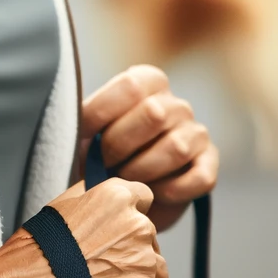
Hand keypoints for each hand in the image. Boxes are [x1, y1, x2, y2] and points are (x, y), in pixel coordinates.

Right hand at [0, 176, 168, 277]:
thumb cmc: (26, 258)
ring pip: (157, 274)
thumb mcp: (57, 206)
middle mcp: (136, 225)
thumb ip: (91, 195)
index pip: (144, 199)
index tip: (112, 236)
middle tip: (96, 272)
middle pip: (151, 240)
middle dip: (130, 254)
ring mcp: (144, 264)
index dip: (126, 220)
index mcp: (115, 197)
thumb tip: (106, 193)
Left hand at [82, 65, 219, 232]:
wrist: (124, 194)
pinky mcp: (209, 165)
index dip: (102, 113)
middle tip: (102, 164)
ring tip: (124, 181)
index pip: (130, 85)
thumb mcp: (86, 132)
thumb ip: (81, 119)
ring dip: (143, 171)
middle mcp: (176, 104)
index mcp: (147, 82)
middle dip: (119, 145)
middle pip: (153, 114)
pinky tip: (152, 194)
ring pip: (176, 148)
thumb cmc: (100, 155)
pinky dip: (172, 190)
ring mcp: (196, 134)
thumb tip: (68, 117)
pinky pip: (200, 177)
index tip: (81, 137)